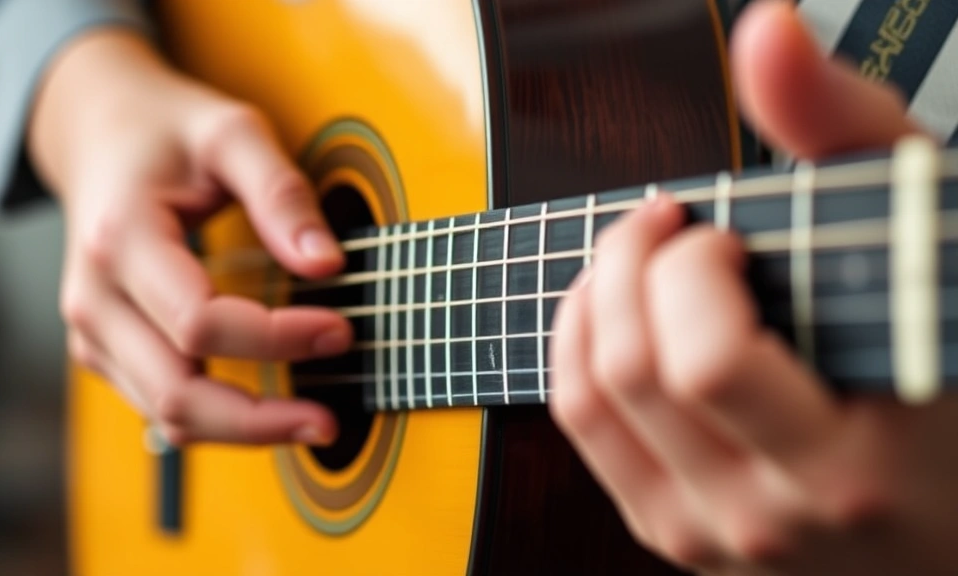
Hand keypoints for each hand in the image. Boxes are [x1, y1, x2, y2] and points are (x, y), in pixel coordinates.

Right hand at [29, 30, 349, 445]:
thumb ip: (282, 192)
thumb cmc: (166, 131)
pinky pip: (162, 407)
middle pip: (177, 393)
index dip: (276, 339)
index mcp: (121, 239)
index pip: (200, 323)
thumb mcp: (232, 132)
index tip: (339, 329)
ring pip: (168, 416)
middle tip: (329, 418)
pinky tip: (269, 408)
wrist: (97, 134)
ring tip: (311, 420)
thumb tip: (327, 264)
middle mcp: (94, 298)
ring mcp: (93, 331)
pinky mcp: (105, 350)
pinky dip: (219, 419)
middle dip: (261, 418)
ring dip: (244, 430)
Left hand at [550, 2, 957, 573]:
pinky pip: (583, 425)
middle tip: (668, 226)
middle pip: (631, 367)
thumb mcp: (917, 242)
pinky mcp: (672, 532)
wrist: (951, 512)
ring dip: (594, 299)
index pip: (699, 360)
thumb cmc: (948, 367)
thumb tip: (768, 30)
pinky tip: (621, 311)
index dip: (685, 270)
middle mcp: (768, 517)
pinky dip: (580, 346)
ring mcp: (710, 535)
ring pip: (589, 395)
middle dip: (629, 266)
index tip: (716, 232)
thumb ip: (844, 132)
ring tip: (642, 261)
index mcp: (848, 466)